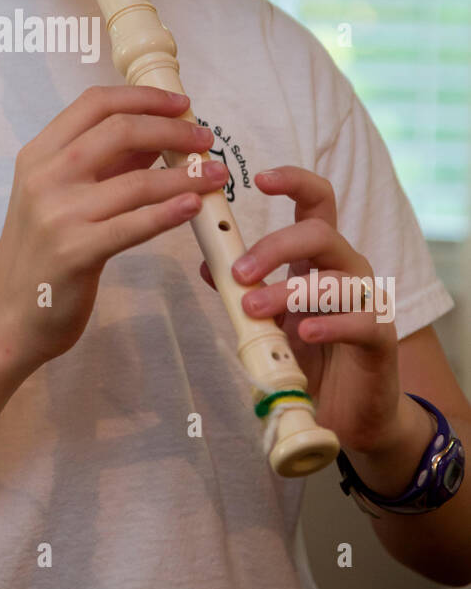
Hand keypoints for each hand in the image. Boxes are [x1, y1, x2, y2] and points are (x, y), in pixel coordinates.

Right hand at [0, 85, 228, 367]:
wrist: (8, 311)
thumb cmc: (41, 252)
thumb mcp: (60, 194)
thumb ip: (104, 163)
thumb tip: (157, 134)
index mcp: (39, 154)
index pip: (96, 103)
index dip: (144, 98)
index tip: (181, 104)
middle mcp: (45, 176)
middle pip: (120, 130)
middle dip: (172, 129)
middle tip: (206, 139)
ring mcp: (58, 214)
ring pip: (136, 181)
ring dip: (186, 175)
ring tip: (216, 176)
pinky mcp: (75, 252)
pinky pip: (134, 225)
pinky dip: (169, 212)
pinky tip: (193, 206)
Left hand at [199, 166, 401, 454]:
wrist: (347, 409)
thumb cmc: (310, 355)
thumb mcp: (270, 318)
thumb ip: (245, 289)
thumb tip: (208, 264)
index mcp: (320, 256)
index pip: (316, 202)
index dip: (293, 182)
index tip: (259, 178)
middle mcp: (347, 269)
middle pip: (319, 234)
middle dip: (275, 246)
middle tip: (239, 272)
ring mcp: (367, 300)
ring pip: (333, 279)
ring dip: (288, 291)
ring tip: (253, 309)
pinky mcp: (380, 337)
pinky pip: (359, 321)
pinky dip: (328, 324)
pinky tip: (303, 334)